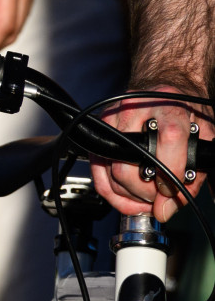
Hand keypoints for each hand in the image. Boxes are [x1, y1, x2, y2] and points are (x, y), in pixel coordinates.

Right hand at [93, 97, 205, 221]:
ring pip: (111, 172)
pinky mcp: (99, 128)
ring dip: (130, 196)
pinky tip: (128, 196)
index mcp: (169, 108)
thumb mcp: (203, 141)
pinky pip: (97, 169)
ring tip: (147, 198)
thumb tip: (164, 209)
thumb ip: (191, 179)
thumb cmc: (187, 115)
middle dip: (146, 193)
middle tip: (159, 198)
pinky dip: (111, 191)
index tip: (172, 192)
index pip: (168, 140)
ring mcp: (113, 118)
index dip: (170, 175)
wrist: (165, 90)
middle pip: (129, 166)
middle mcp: (136, 110)